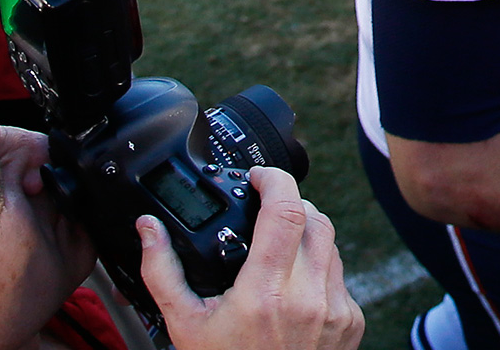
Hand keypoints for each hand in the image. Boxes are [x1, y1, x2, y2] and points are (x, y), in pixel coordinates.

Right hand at [137, 167, 364, 349]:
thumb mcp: (184, 324)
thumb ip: (164, 272)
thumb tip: (148, 229)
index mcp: (265, 294)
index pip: (286, 211)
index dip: (276, 180)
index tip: (261, 176)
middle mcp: (308, 297)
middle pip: (315, 219)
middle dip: (292, 205)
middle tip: (267, 211)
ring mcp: (335, 309)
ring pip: (330, 244)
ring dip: (307, 235)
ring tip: (277, 250)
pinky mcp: (352, 320)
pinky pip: (340, 275)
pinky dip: (320, 268)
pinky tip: (294, 285)